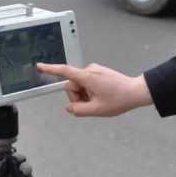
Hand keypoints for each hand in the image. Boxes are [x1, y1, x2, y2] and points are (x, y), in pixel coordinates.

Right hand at [36, 62, 152, 116]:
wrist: (136, 91)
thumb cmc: (119, 99)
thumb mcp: (96, 110)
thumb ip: (78, 110)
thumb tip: (69, 107)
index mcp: (87, 77)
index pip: (64, 71)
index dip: (50, 69)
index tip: (39, 66)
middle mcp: (89, 70)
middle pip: (72, 85)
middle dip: (78, 96)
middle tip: (92, 104)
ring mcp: (95, 70)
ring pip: (80, 85)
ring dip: (85, 95)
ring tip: (99, 100)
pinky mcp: (98, 72)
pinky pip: (87, 83)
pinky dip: (90, 91)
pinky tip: (102, 96)